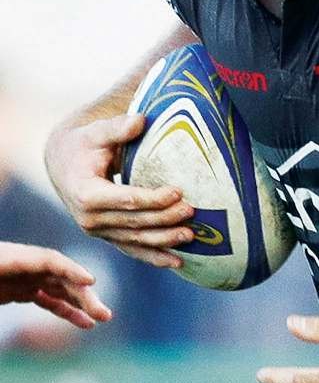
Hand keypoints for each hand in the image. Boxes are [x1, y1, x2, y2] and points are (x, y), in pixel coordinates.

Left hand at [0, 242, 111, 327]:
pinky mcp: (22, 289)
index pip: (49, 260)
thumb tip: (8, 293)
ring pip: (61, 288)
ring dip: (82, 302)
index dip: (71, 269)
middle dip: (84, 294)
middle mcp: (24, 265)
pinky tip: (85, 322)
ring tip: (102, 318)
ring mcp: (25, 276)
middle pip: (61, 277)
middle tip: (104, 314)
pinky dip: (67, 310)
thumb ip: (1, 278)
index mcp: (11, 257)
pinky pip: (50, 299)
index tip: (90, 281)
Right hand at [45, 114, 194, 268]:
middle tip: (191, 212)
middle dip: (165, 219)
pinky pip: (133, 250)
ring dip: (165, 241)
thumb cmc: (82, 146)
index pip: (127, 200)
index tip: (178, 192)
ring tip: (191, 235)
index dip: (154, 199)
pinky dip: (155, 257)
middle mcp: (90, 219)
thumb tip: (141, 120)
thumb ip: (117, 128)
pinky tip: (177, 262)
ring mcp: (98, 232)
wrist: (62, 166)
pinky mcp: (107, 237)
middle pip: (135, 223)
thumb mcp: (96, 133)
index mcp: (87, 194)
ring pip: (136, 240)